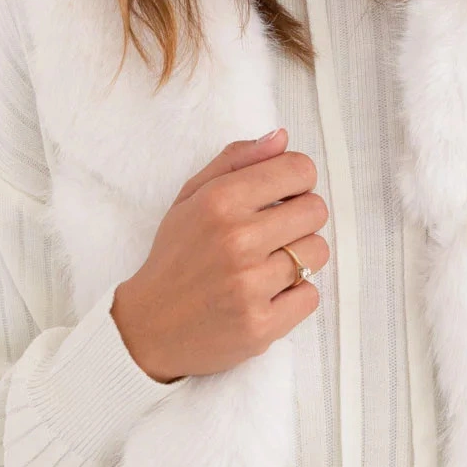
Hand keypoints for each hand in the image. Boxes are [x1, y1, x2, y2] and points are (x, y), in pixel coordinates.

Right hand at [110, 127, 328, 381]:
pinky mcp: (262, 324)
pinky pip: (310, 295)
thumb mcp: (191, 198)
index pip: (299, 170)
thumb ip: (236, 162)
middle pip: (316, 210)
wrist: (149, 328)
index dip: (297, 181)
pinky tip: (266, 295)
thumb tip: (282, 137)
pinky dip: (294, 295)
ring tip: (267, 266)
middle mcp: (237, 240)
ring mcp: (250, 285)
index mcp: (220, 201)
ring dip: (299, 258)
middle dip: (300, 219)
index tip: (283, 196)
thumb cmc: (175, 258)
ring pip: (318, 252)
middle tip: (273, 235)